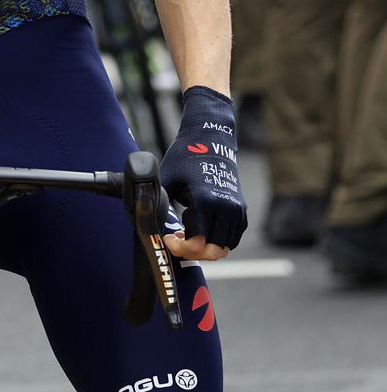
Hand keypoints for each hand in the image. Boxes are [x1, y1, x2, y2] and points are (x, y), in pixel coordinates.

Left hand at [159, 86, 245, 260]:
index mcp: (206, 202)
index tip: (169, 239)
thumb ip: (160, 202)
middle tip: (177, 241)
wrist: (211, 139)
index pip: (198, 243)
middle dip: (193, 252)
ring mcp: (237, 210)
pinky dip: (218, 240)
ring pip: (226, 246)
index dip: (181, 248)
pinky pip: (233, 237)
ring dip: (207, 247)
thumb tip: (149, 222)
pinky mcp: (241, 209)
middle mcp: (226, 208)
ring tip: (188, 234)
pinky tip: (200, 230)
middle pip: (214, 250)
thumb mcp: (166, 179)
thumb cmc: (184, 157)